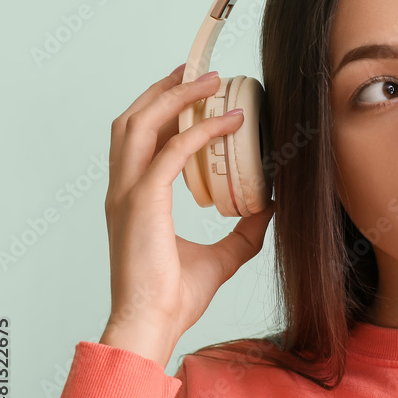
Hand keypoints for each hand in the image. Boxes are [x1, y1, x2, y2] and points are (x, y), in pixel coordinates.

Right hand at [99, 65, 274, 366]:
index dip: (163, 111)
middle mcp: (123, 189)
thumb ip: (245, 232)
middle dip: (163, 91)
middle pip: (133, 121)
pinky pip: (172, 152)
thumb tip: (273, 210)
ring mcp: (127, 193)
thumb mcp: (223, 258)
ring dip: (175, 97)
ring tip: (209, 81)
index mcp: (133, 199)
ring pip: (141, 125)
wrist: (153, 324)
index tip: (193, 93)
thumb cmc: (175, 297)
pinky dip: (199, 131)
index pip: (141, 141)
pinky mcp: (142, 201)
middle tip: (199, 73)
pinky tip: (228, 122)